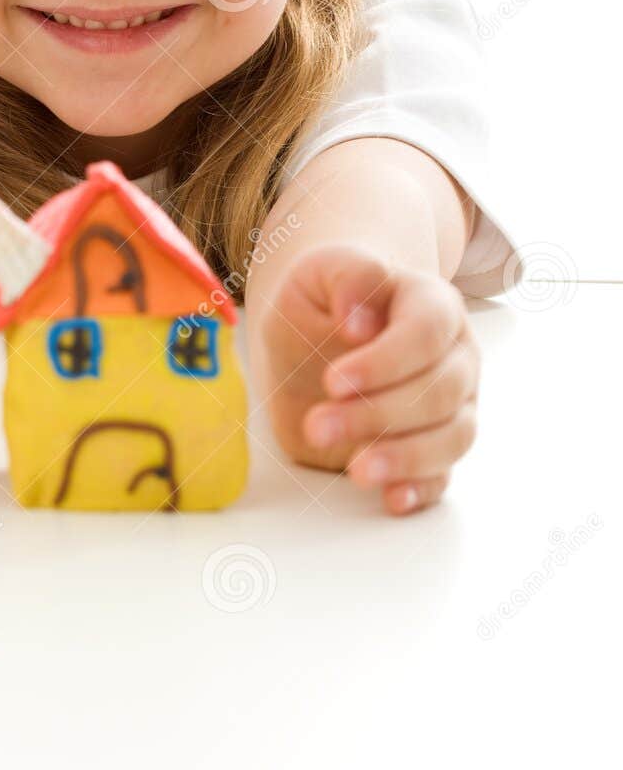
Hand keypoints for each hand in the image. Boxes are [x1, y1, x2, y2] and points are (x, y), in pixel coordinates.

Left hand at [259, 244, 478, 513]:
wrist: (315, 336)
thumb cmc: (322, 301)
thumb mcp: (319, 273)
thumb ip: (348, 279)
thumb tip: (360, 320)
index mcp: (432, 304)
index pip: (427, 333)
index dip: (385, 361)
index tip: (332, 381)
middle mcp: (454, 356)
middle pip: (439, 392)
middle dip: (379, 414)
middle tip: (318, 425)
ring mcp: (452, 406)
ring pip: (453, 437)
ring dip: (405, 457)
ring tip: (355, 470)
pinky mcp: (433, 449)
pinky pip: (443, 475)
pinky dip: (421, 490)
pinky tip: (390, 497)